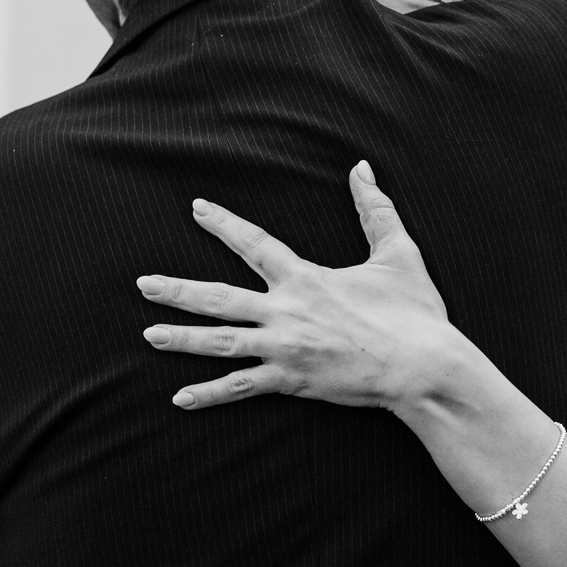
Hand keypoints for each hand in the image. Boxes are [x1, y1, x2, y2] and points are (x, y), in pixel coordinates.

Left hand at [137, 160, 458, 412]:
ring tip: (148, 334)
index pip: (254, 244)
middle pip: (219, 297)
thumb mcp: (398, 254)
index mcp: (305, 278)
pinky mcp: (291, 380)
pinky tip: (180, 398)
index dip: (223, 224)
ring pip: (220, 342)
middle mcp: (286, 311)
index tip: (196, 209)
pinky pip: (241, 387)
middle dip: (178, 289)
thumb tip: (362, 168)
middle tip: (143, 284)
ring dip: (182, 338)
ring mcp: (284, 348)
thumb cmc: (414, 313)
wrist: (423, 366)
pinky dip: (210, 394)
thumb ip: (376, 210)